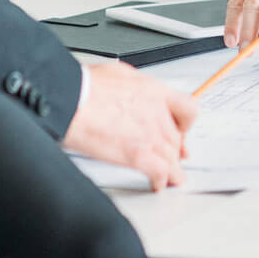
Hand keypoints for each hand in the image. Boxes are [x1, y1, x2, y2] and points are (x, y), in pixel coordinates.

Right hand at [62, 61, 199, 191]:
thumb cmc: (85, 87)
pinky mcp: (138, 154)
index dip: (186, 124)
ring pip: (171, 157)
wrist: (71, 101)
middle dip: (175, 150)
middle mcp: (156, 113)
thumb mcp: (119, 73)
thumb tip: (132, 90)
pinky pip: (160, 172)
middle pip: (176, 137)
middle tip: (173, 158)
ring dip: (172, 170)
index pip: (187, 109)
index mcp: (153, 92)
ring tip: (171, 177)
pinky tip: (157, 183)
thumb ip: (135, 86)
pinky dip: (161, 180)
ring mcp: (149, 135)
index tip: (182, 132)